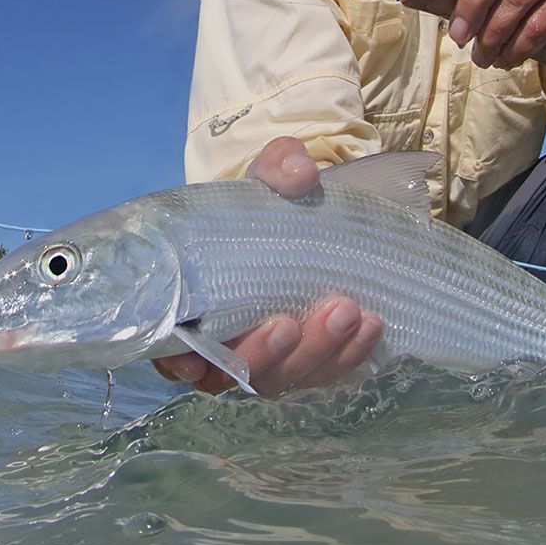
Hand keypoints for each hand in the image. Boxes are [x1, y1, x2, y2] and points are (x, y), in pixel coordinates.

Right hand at [152, 136, 383, 396]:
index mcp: (193, 306)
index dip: (178, 363)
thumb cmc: (267, 203)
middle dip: (264, 354)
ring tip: (348, 312)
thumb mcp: (268, 176)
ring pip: (286, 378)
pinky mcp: (311, 360)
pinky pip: (328, 371)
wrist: (309, 218)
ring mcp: (272, 358)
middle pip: (237, 372)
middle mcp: (227, 344)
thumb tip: (299, 173)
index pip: (173, 352)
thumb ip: (278, 166)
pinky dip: (349, 354)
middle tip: (289, 323)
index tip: (193, 362)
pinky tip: (372, 325)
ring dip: (316, 353)